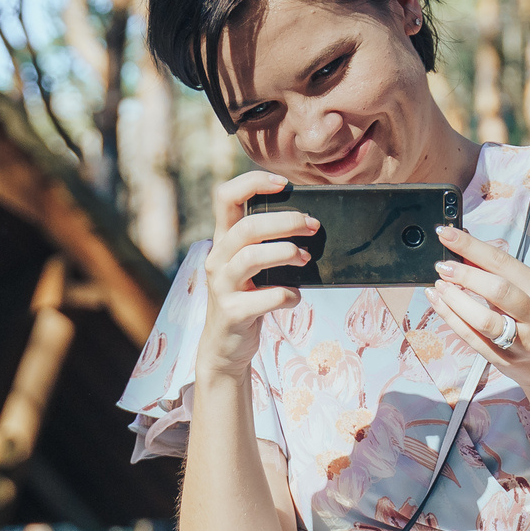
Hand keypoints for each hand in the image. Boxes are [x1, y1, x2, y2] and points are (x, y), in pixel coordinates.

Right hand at [194, 171, 314, 378]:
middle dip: (285, 221)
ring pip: (252, 256)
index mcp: (223, 241)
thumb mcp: (253, 268)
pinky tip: (296, 296)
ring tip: (306, 258)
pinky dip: (289, 294)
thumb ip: (268, 244)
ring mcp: (222, 286)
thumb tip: (310, 223)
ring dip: (286, 253)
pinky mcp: (233, 313)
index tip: (284, 184)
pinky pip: (267, 297)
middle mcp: (218, 259)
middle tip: (312, 226)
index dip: (252, 183)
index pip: (224, 196)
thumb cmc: (248, 299)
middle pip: (246, 226)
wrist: (225, 347)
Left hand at [428, 224, 529, 401]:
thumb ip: (502, 275)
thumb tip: (465, 252)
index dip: (472, 247)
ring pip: (484, 319)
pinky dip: (451, 318)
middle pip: (498, 289)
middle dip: (464, 274)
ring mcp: (520, 341)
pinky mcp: (503, 359)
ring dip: (456, 299)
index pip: (504, 263)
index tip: (448, 234)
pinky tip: (438, 302)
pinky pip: (472, 337)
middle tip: (442, 265)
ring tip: (439, 285)